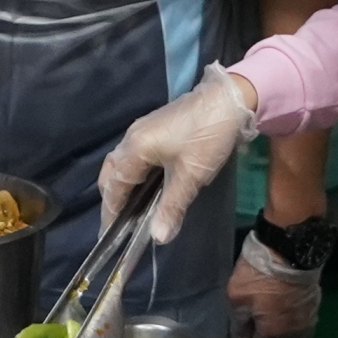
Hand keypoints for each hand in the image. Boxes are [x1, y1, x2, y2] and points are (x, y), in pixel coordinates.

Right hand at [98, 64, 259, 244]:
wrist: (228, 99)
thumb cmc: (207, 136)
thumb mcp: (191, 176)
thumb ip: (172, 207)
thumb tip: (158, 238)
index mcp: (135, 148)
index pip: (114, 186)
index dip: (110, 212)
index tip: (108, 236)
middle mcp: (132, 138)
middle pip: (112, 173)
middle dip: (112, 198)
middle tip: (119, 224)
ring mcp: (143, 130)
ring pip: (123, 163)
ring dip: (123, 186)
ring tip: (132, 210)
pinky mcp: (155, 128)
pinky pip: (135, 155)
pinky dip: (135, 174)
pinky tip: (148, 187)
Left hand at [227, 232, 321, 337]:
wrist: (289, 250)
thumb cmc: (258, 275)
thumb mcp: (237, 298)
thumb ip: (239, 326)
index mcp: (273, 337)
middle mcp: (293, 336)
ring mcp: (306, 324)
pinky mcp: (313, 310)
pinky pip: (302, 332)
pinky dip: (292, 335)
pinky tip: (284, 327)